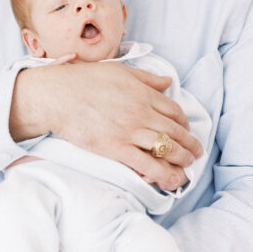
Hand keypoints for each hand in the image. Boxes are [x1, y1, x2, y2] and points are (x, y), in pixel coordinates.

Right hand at [10, 60, 202, 190]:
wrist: (57, 96)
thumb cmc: (83, 80)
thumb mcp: (119, 71)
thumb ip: (146, 78)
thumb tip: (168, 81)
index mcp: (142, 93)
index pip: (174, 110)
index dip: (184, 122)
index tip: (186, 129)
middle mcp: (140, 112)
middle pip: (175, 131)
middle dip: (189, 144)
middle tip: (196, 152)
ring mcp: (129, 131)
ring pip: (166, 148)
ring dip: (182, 160)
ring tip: (188, 168)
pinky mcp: (116, 149)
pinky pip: (146, 164)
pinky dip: (162, 174)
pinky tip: (171, 180)